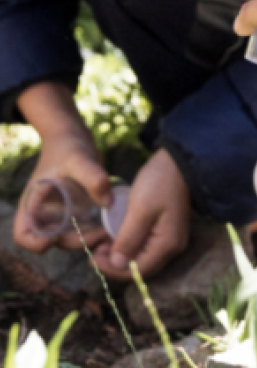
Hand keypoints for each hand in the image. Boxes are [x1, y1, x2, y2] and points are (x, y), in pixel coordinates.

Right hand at [15, 132, 110, 253]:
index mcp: (32, 204)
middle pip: (55, 241)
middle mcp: (44, 213)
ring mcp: (60, 213)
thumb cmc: (68, 146)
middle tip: (102, 235)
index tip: (58, 236)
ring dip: (88, 239)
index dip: (37, 243)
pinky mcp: (74, 211)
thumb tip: (107, 203)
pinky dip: (95, 230)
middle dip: (77, 242)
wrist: (73, 135)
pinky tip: (112, 225)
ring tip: (110, 232)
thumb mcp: (79, 159)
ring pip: (71, 237)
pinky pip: (82, 228)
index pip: (24, 236)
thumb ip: (91, 177)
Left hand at [92, 148, 189, 280]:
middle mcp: (172, 247)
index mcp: (167, 245)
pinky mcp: (167, 229)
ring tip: (102, 245)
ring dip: (122, 256)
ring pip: (143, 258)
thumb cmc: (159, 183)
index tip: (91, 258)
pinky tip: (117, 237)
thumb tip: (117, 264)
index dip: (112, 269)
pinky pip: (147, 246)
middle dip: (116, 264)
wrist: (178, 161)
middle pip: (141, 267)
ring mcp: (171, 239)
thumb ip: (129, 238)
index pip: (137, 271)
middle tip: (94, 253)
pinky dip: (130, 246)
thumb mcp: (140, 209)